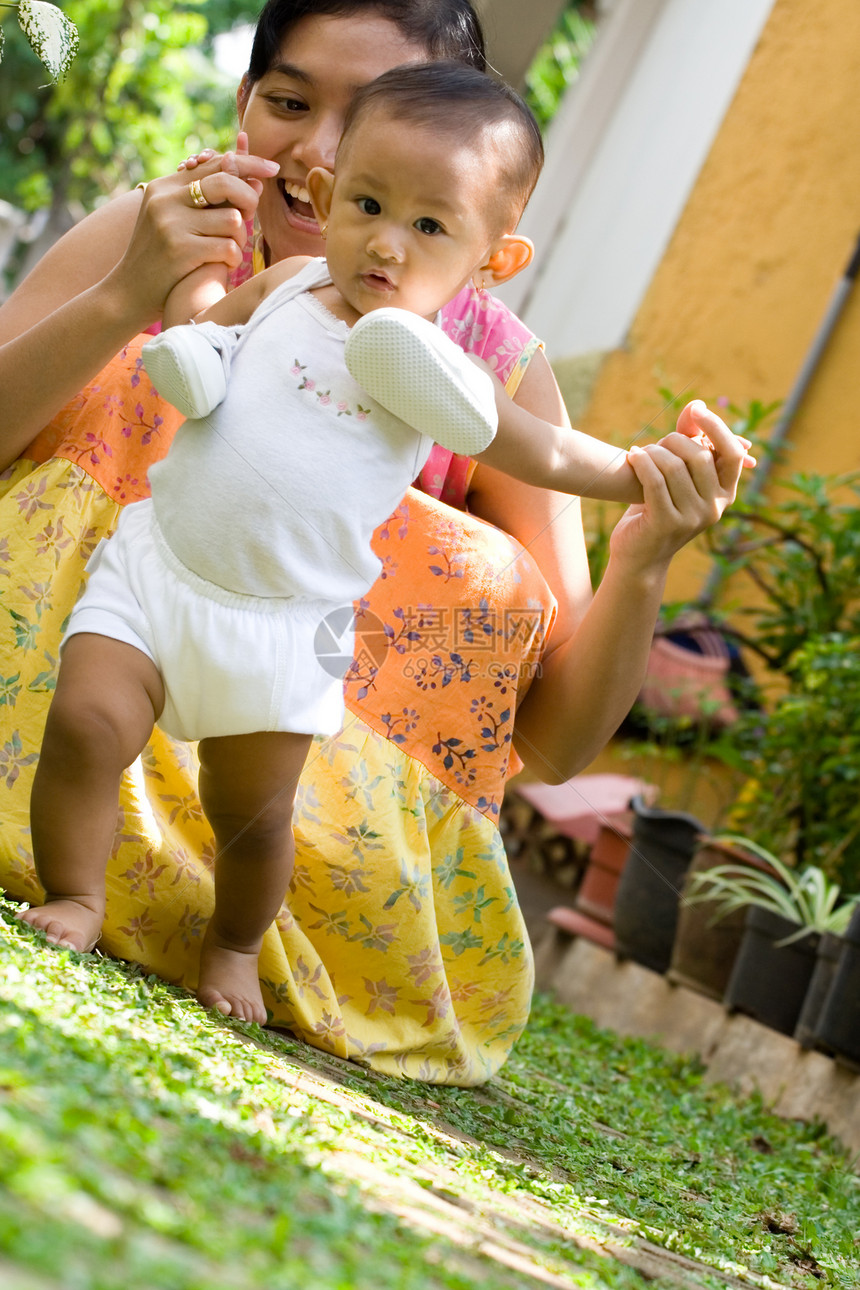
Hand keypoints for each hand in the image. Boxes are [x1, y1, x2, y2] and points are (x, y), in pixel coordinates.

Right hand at [112, 136, 277, 322]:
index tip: (271, 168)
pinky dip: (233, 259)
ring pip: (233, 219)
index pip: (214, 163)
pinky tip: (222, 266)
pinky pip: (228, 248)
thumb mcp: (175, 219)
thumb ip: (206, 199)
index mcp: (164, 186)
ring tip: (228, 250)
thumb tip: (253, 179)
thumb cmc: (162, 257)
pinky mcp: (181, 250)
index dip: (248, 163)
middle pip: (226, 183)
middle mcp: (166, 199)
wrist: (129, 293)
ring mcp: (172, 224)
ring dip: (239, 239)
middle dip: (249, 199)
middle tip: (251, 216)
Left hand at [611, 401, 750, 575]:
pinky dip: (641, 462)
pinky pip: (654, 481)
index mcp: (724, 494)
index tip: (696, 411)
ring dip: (652, 452)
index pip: (732, 453)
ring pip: (674, 466)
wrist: (639, 557)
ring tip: (640, 454)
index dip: (716, 428)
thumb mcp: (678, 476)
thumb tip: (696, 404)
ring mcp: (692, 518)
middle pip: (699, 455)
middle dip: (673, 440)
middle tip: (654, 444)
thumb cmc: (658, 509)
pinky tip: (631, 456)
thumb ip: (689, 442)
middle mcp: (714, 508)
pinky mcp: (666, 523)